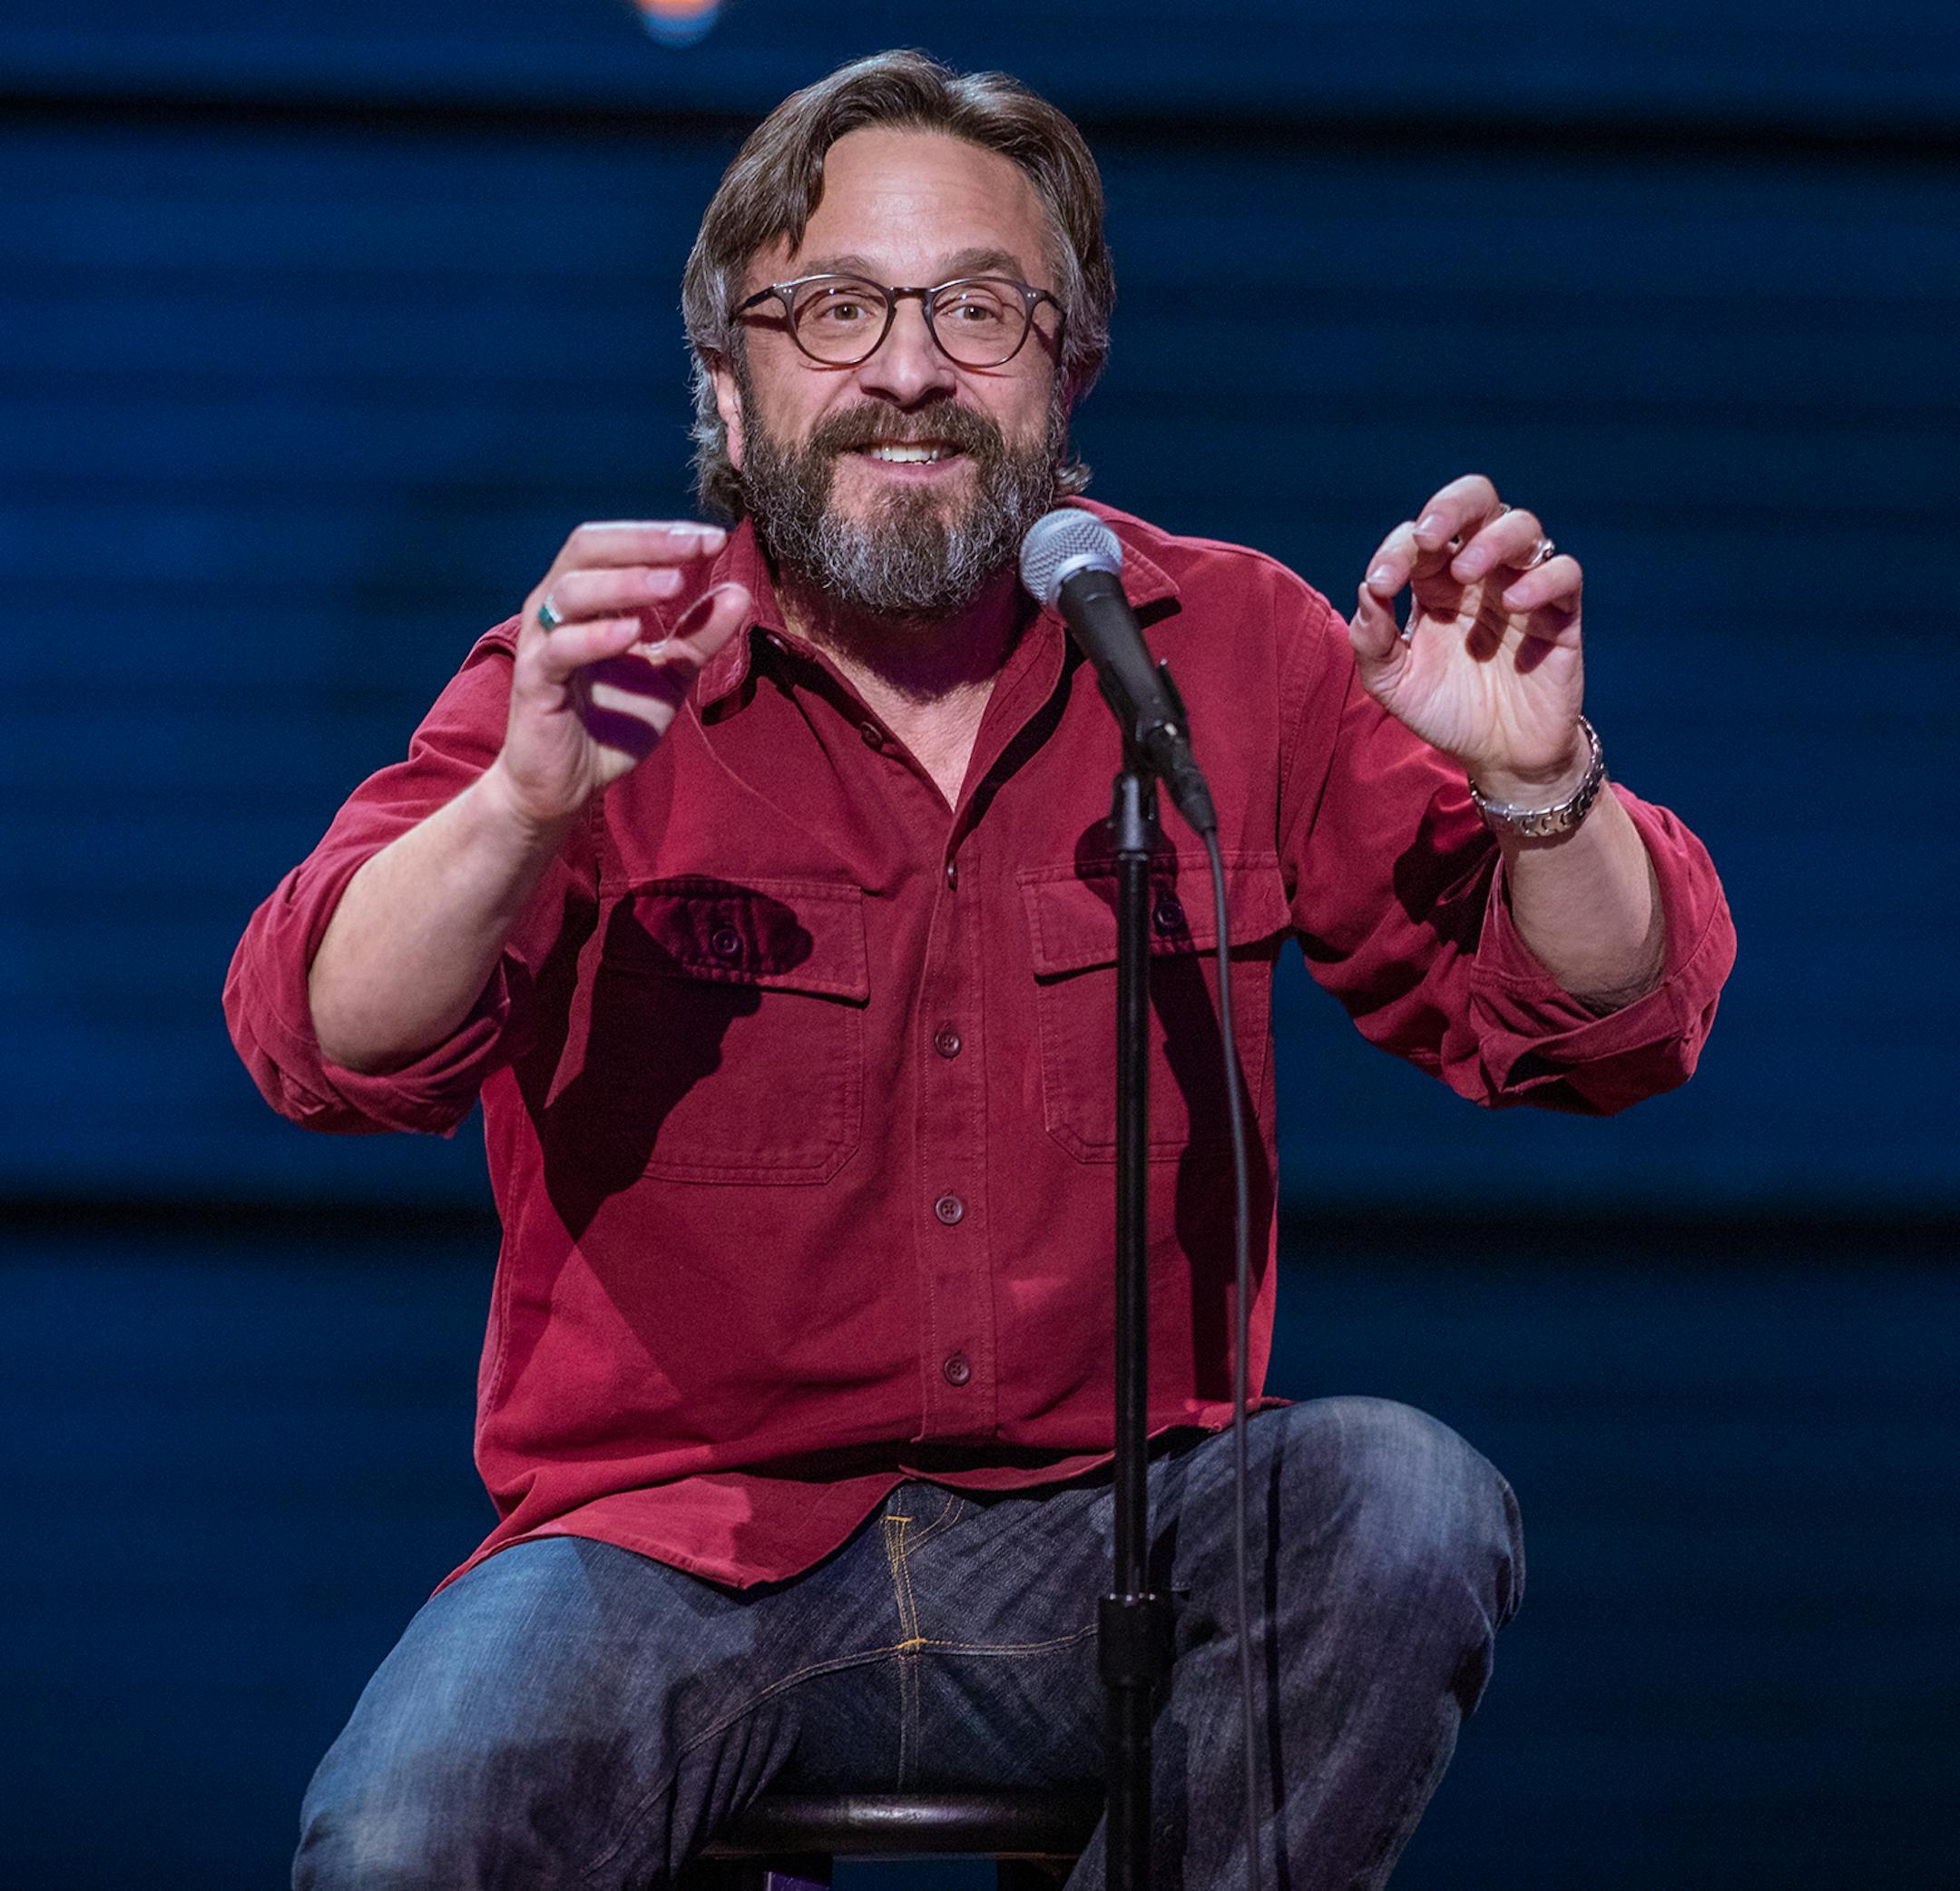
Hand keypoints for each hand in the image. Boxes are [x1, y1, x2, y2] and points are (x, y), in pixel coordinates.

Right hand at [488, 521, 751, 831]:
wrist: (568, 783)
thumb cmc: (612, 721)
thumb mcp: (669, 676)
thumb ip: (700, 636)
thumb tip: (741, 592)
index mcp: (587, 598)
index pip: (617, 544)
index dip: (662, 535)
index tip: (714, 538)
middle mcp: (556, 609)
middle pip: (589, 549)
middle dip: (646, 543)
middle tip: (695, 544)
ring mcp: (541, 643)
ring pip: (572, 591)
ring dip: (625, 582)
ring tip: (674, 584)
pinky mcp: (534, 684)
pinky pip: (560, 650)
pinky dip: (596, 638)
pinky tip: (634, 633)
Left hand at [1348, 474, 1586, 800]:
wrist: (1500, 756)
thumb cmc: (1445, 712)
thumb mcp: (1394, 684)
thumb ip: (1372, 641)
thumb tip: (1367, 591)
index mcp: (1435, 582)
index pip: (1419, 539)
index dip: (1396, 550)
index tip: (1380, 584)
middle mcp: (1480, 574)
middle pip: (1478, 502)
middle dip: (1452, 506)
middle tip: (1430, 535)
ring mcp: (1523, 588)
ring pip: (1523, 527)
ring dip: (1492, 540)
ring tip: (1467, 572)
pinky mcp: (1561, 614)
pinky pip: (1564, 573)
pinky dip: (1541, 577)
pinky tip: (1515, 602)